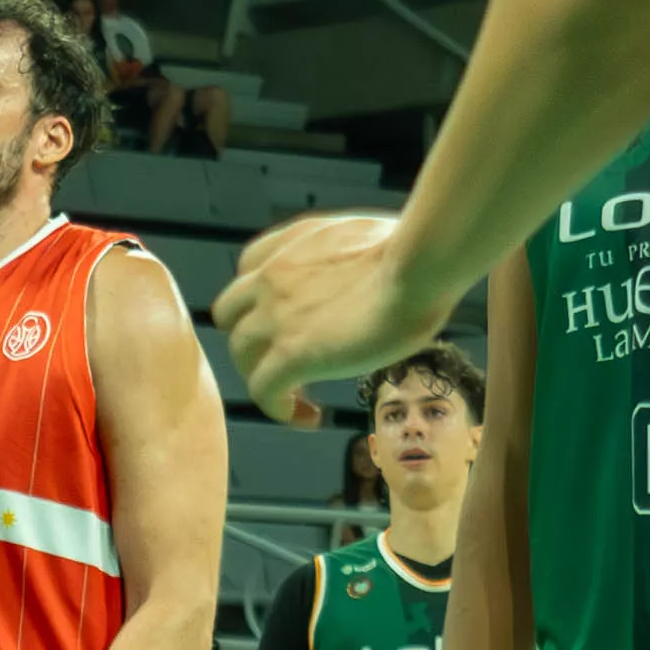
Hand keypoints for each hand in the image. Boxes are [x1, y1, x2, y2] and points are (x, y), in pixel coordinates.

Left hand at [212, 208, 448, 424]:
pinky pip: (263, 390)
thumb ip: (351, 253)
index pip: (249, 270)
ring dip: (264, 376)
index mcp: (291, 245)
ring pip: (241, 354)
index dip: (263, 299)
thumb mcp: (368, 234)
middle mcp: (271, 277)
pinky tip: (308, 416)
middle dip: (255, 340)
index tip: (289, 319)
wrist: (418, 264)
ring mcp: (275, 317)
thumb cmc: (415, 248)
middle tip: (289, 360)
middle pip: (232, 316)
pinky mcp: (292, 354)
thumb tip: (375, 271)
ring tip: (299, 395)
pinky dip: (279, 408)